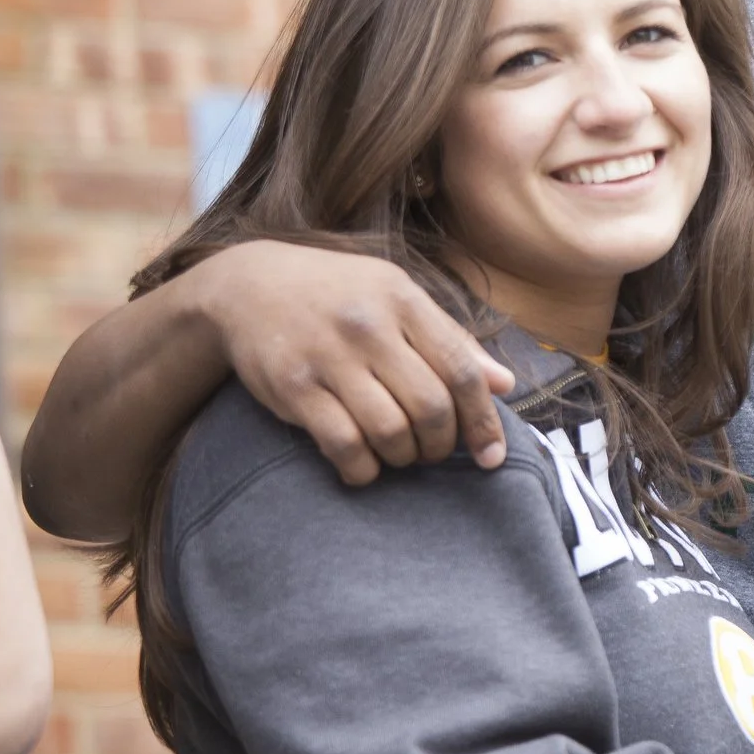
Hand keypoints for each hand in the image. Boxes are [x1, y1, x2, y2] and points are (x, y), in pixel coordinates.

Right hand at [192, 240, 513, 483]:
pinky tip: (363, 466)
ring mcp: (328, 357)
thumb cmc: (339, 295)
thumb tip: (505, 384)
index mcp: (404, 300)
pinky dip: (362, 468)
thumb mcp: (397, 297)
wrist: (248, 284)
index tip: (492, 456)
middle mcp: (369, 326)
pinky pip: (343, 444)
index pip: (462, 370)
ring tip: (401, 455)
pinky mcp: (293, 386)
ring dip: (404, 458)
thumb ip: (451, 340)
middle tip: (434, 452)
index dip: (483, 421)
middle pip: (431, 407)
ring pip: (390, 431)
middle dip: (441, 445)